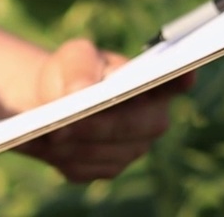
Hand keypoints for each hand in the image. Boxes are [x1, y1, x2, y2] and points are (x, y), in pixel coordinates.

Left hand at [19, 38, 192, 181]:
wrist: (53, 99)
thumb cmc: (72, 71)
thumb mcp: (74, 56)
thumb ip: (81, 67)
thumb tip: (81, 91)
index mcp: (154, 85)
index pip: (177, 82)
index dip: (182, 79)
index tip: (185, 73)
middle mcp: (152, 120)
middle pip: (133, 127)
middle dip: (97, 125)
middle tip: (64, 123)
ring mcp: (133, 149)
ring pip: (104, 152)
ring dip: (71, 143)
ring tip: (42, 131)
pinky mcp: (107, 168)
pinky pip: (83, 167)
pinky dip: (59, 156)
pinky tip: (39, 142)